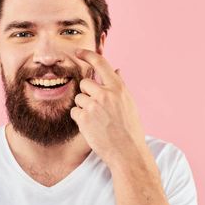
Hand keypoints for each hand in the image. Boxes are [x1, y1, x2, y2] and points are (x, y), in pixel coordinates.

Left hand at [70, 48, 147, 166]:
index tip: (78, 52)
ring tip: (97, 120)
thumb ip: (120, 86)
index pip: (100, 63)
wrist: (127, 152)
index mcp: (118, 88)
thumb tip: (117, 70)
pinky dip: (80, 119)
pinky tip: (92, 127)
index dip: (87, 54)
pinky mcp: (84, 118)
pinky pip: (74, 112)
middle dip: (87, 93)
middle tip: (97, 108)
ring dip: (83, 107)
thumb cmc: (129, 128)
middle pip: (85, 83)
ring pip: (78, 98)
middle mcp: (106, 94)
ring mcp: (94, 105)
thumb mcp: (129, 103)